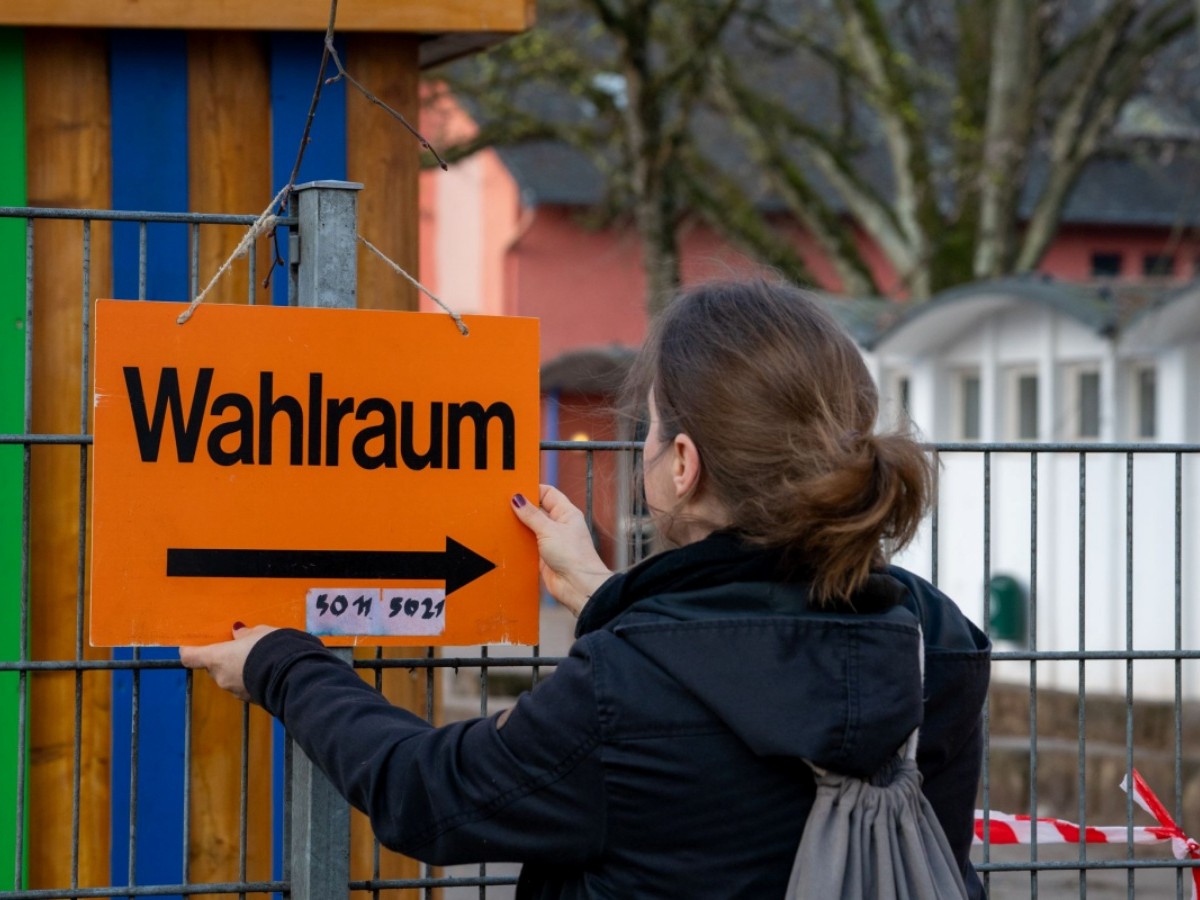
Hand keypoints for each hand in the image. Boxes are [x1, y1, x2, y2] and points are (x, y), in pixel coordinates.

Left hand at [180, 623, 277, 701]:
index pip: (190, 657)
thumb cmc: (271, 648)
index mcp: (217, 658)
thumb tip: (237, 632)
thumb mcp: (259, 632)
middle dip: (223, 658)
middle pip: (213, 666)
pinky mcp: (249, 699)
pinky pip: (244, 685)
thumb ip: (245, 634)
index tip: (191, 645)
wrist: (293, 675)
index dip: (189, 650)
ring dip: (238, 669)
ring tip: (257, 657)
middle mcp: (221, 677)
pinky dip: (250, 678)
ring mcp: (234, 691)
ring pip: (230, 677)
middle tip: (238, 646)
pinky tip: (266, 670)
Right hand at [511, 485, 612, 615]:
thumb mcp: (549, 530)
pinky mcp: (543, 556)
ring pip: (530, 528)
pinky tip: (505, 538)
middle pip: (536, 510)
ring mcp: (550, 540)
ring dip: (518, 526)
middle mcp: (558, 525)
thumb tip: (517, 498)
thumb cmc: (573, 556)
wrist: (578, 586)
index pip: (547, 493)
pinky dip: (518, 542)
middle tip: (502, 504)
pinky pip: (527, 544)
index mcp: (566, 513)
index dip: (532, 489)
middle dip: (521, 508)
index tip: (514, 489)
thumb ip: (531, 515)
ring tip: (500, 520)